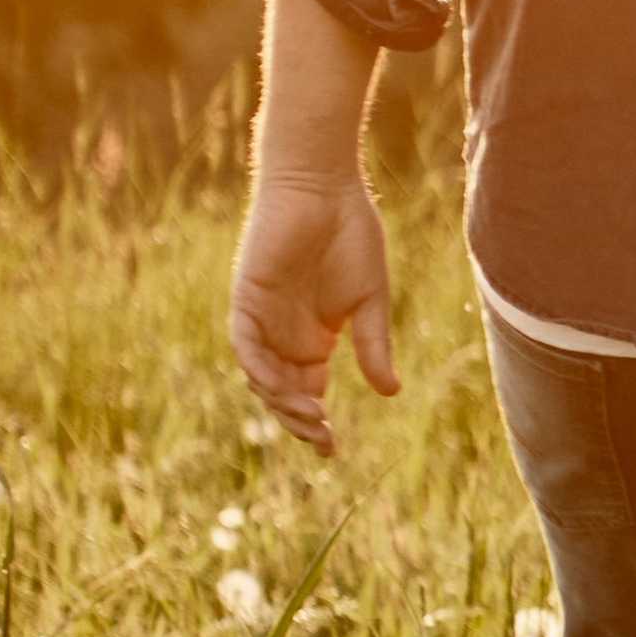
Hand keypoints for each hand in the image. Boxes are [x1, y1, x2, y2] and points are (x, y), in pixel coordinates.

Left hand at [229, 174, 400, 454]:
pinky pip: (245, 345)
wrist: (324, 188)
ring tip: (314, 416)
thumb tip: (390, 393)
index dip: (315, 422)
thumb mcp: (370, 301)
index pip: (308, 391)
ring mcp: (263, 319)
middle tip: (324, 440)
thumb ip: (374, 345)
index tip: (333, 448)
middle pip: (283, 392)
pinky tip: (282, 388)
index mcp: (314, 338)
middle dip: (300, 421)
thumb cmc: (351, 235)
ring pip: (262, 376)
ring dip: (282, 401)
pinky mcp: (247, 300)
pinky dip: (260, 370)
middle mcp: (284, 334)